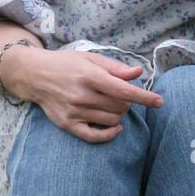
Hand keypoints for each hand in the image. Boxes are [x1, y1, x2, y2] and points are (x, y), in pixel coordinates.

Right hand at [5, 46, 164, 142]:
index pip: (124, 91)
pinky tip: (115, 128)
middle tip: (119, 95)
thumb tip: (138, 73)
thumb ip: (116, 68)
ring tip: (110, 105)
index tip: (159, 102)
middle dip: (127, 102)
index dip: (145, 97)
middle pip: (121, 107)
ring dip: (119, 115)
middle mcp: (82, 95)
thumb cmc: (66, 64)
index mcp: (90, 76)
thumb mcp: (90, 59)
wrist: (34, 75)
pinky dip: (109, 134)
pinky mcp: (68, 124)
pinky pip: (95, 136)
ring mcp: (75, 112)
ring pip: (112, 121)